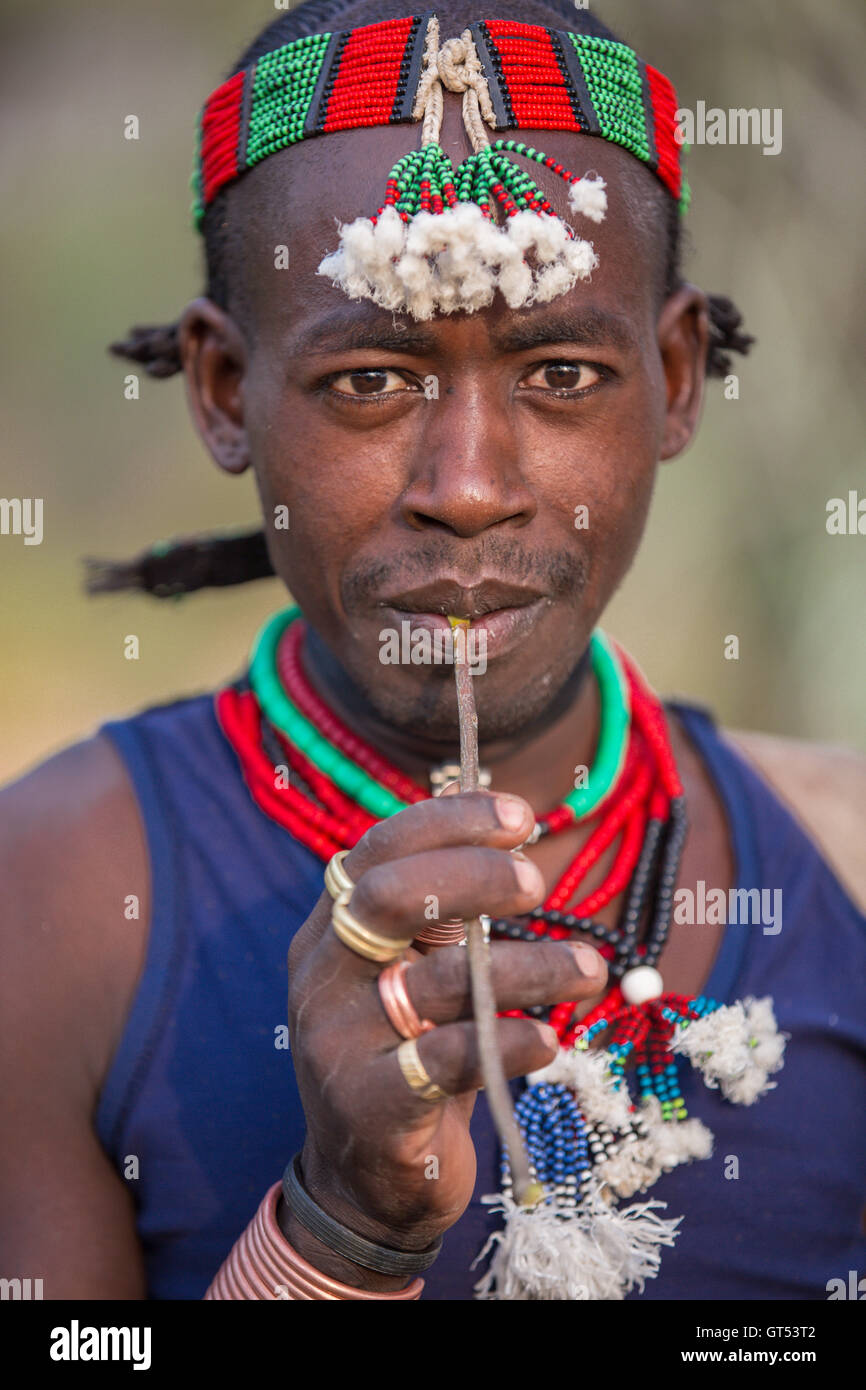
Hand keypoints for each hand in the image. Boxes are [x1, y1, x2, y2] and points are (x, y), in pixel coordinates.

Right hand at [284, 790, 607, 1287]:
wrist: (364, 1184)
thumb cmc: (406, 1057)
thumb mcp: (410, 975)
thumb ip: (440, 917)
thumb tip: (506, 833)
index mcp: (330, 930)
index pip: (378, 851)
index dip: (448, 821)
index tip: (520, 815)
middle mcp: (322, 976)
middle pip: (389, 897)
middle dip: (472, 876)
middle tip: (539, 882)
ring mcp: (337, 1042)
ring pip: (435, 981)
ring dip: (527, 967)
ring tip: (589, 968)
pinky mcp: (368, 1106)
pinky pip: (445, 1059)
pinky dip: (507, 1041)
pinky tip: (549, 1039)